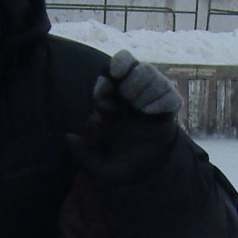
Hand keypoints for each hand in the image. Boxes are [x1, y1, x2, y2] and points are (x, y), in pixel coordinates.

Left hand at [71, 51, 182, 183]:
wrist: (151, 174)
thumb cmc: (124, 167)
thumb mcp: (100, 168)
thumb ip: (83, 155)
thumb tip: (68, 137)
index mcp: (111, 103)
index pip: (107, 73)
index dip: (106, 79)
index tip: (105, 100)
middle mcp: (130, 95)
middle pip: (127, 62)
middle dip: (126, 79)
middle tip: (126, 97)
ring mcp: (150, 99)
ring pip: (147, 70)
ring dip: (142, 85)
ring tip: (139, 107)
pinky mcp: (169, 108)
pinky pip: (168, 92)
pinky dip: (159, 99)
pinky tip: (151, 113)